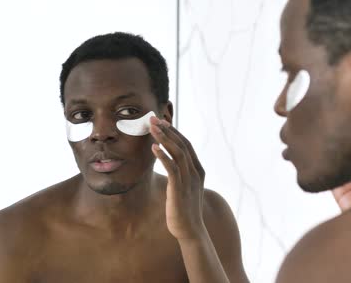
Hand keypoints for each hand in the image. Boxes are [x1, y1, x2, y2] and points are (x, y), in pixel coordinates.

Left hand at [149, 117, 206, 240]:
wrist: (190, 231)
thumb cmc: (184, 210)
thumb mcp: (184, 188)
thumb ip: (180, 174)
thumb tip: (169, 163)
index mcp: (198, 170)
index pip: (187, 145)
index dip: (175, 132)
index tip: (162, 122)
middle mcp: (195, 172)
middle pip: (182, 145)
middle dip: (168, 130)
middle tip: (154, 119)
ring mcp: (189, 180)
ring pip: (178, 153)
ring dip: (164, 138)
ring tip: (152, 128)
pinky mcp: (180, 189)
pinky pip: (173, 168)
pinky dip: (164, 156)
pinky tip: (154, 148)